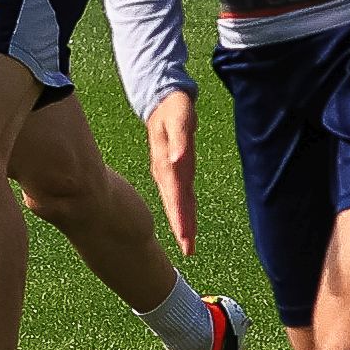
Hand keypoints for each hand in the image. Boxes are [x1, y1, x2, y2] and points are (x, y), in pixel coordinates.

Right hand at [143, 83, 200, 254]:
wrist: (160, 98)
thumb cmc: (174, 107)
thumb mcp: (179, 119)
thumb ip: (180, 141)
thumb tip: (178, 163)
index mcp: (168, 163)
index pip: (177, 196)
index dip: (181, 217)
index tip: (186, 238)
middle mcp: (167, 171)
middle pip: (175, 204)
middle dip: (183, 228)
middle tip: (188, 251)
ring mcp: (168, 171)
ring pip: (176, 202)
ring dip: (182, 222)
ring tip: (187, 244)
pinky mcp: (172, 169)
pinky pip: (178, 194)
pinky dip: (182, 210)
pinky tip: (185, 221)